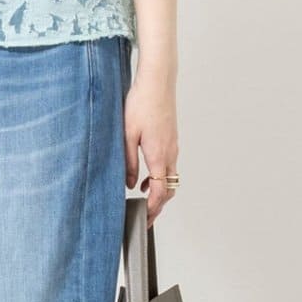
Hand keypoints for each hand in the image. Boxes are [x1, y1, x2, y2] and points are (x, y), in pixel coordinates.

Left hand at [124, 72, 178, 225]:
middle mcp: (170, 153)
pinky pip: (169, 166)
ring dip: (160, 191)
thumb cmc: (141, 104)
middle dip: (158, 206)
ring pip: (170, 178)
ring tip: (144, 199)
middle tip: (146, 217)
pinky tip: (147, 177)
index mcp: (159, 156)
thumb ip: (128, 162)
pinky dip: (160, 178)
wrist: (157, 82)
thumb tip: (129, 184)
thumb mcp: (127, 135)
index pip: (160, 192)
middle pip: (169, 189)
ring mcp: (173, 146)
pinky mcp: (171, 139)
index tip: (145, 219)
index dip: (153, 209)